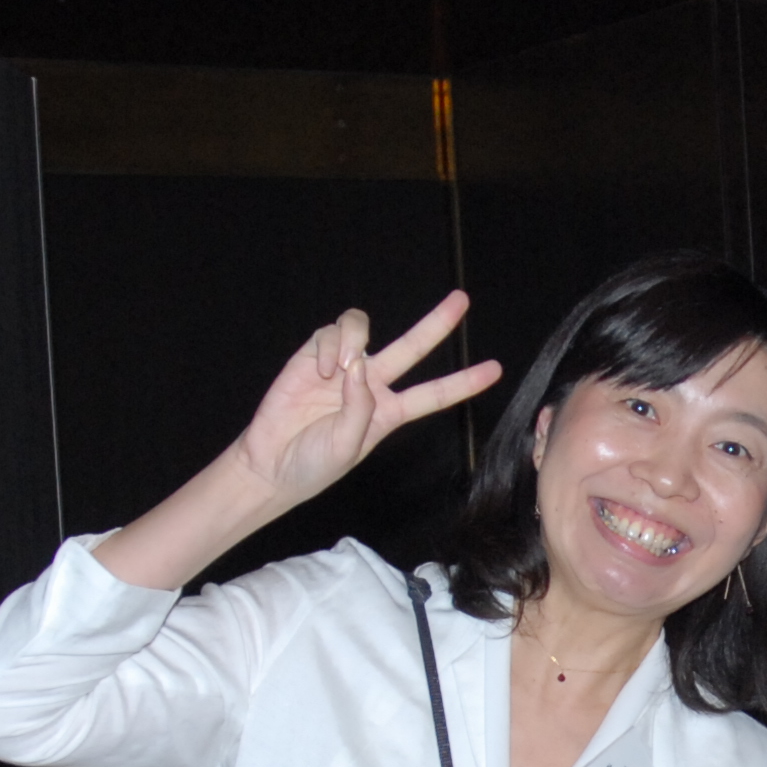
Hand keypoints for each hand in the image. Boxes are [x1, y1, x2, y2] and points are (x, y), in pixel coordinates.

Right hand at [233, 291, 499, 503]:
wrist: (271, 465)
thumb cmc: (314, 465)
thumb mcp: (348, 448)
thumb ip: (360, 410)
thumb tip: (359, 366)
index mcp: (388, 412)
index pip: (433, 394)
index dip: (463, 383)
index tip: (495, 370)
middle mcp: (370, 385)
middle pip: (412, 347)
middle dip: (437, 323)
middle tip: (462, 300)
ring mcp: (342, 368)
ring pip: (363, 329)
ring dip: (354, 341)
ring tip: (340, 367)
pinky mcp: (311, 357)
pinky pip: (329, 334)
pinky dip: (328, 347)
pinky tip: (320, 370)